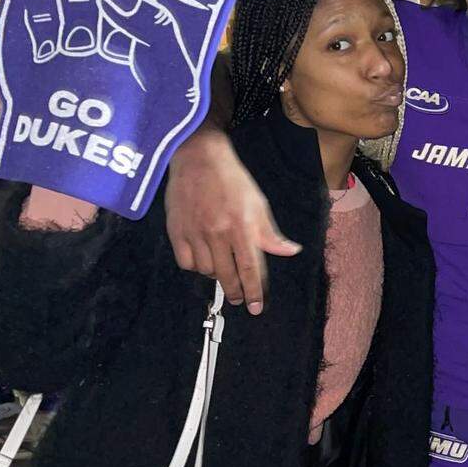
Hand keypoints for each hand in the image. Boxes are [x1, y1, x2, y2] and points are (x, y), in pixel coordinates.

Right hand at [166, 129, 299, 313]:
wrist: (199, 159)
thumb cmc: (234, 181)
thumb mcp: (258, 204)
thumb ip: (270, 233)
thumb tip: (290, 252)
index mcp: (242, 226)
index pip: (250, 268)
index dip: (254, 291)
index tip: (256, 307)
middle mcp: (218, 233)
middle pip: (228, 275)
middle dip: (236, 292)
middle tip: (241, 300)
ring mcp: (195, 233)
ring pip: (206, 270)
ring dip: (217, 277)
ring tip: (224, 274)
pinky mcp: (176, 231)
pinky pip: (186, 262)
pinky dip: (195, 267)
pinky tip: (203, 262)